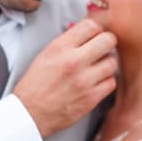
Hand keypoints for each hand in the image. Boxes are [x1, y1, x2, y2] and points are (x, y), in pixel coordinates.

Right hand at [13, 18, 117, 137]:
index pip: (91, 25)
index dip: (95, 30)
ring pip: (112, 62)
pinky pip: (111, 82)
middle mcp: (73, 61)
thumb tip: (86, 34)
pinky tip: (95, 84)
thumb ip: (66, 43)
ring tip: (96, 70)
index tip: (93, 37)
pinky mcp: (90, 98)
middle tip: (100, 51)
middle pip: (108, 40)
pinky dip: (105, 82)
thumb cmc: (34, 86)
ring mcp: (84, 80)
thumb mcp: (45, 56)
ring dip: (106, 65)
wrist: (29, 114)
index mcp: (59, 48)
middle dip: (106, 44)